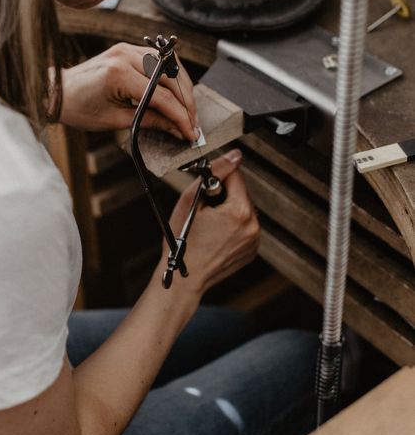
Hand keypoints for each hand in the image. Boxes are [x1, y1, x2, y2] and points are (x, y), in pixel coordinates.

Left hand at [58, 42, 198, 140]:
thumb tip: (176, 128)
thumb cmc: (79, 108)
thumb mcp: (116, 121)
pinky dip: (171, 77)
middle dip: (186, 104)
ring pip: (170, 66)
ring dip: (183, 88)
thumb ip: (150, 121)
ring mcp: (128, 49)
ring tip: (187, 111)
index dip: (180, 117)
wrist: (58, 93)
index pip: (162, 97)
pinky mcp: (128, 49)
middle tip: (192, 124)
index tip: (190, 132)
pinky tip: (176, 93)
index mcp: (119, 74)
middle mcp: (126, 56)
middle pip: (171, 79)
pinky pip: (159, 60)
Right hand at [165, 149, 259, 295]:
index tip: (205, 188)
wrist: (183, 278)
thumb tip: (234, 156)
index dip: (217, 177)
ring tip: (209, 224)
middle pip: (241, 193)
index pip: (236, 176)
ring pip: (243, 210)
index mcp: (240, 212)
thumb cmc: (181, 241)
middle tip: (204, 209)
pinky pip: (245, 227)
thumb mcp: (191, 200)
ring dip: (229, 209)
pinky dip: (233, 226)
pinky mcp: (252, 251)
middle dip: (223, 194)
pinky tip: (216, 235)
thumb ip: (215, 172)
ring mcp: (254, 241)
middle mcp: (253, 226)